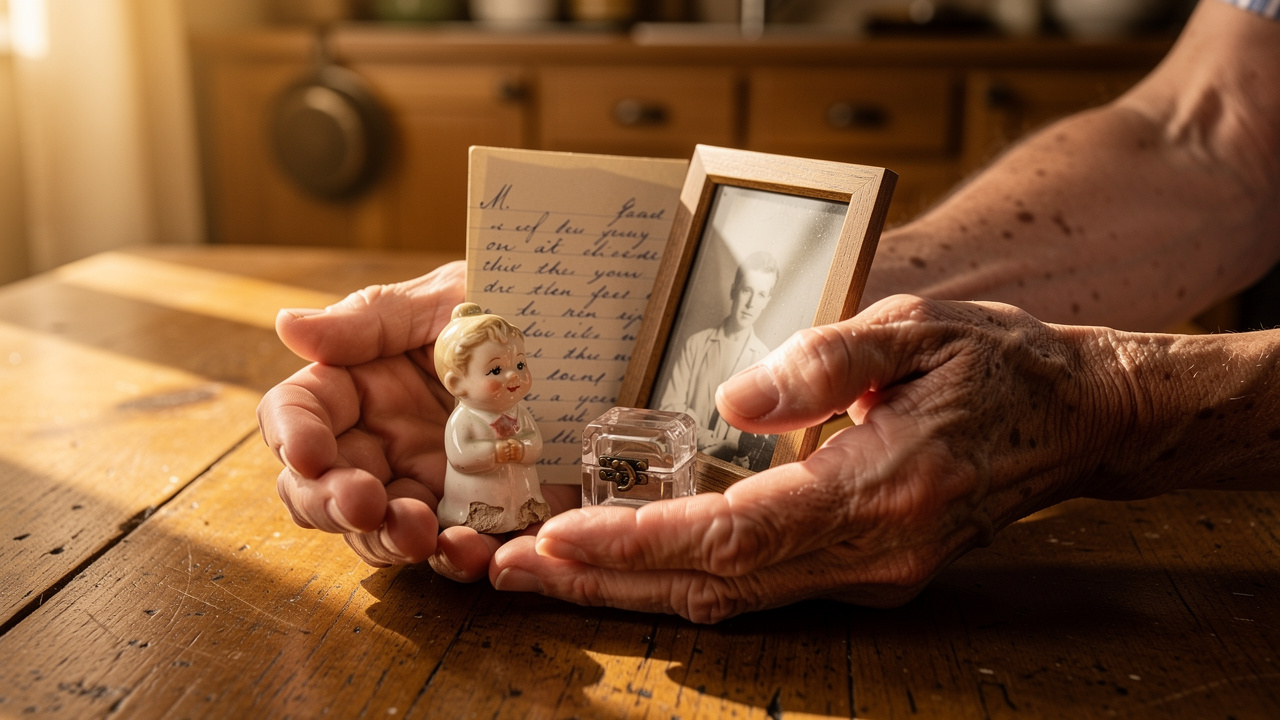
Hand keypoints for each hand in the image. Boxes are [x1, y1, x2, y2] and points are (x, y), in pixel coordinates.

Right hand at [257, 262, 576, 579]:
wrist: (585, 338)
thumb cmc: (508, 306)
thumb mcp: (448, 300)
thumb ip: (373, 319)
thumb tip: (288, 325)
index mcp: (359, 385)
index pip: (299, 414)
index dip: (293, 437)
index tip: (310, 455)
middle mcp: (382, 444)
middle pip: (322, 490)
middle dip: (332, 506)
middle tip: (364, 507)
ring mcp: (428, 485)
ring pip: (381, 532)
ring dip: (390, 541)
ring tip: (422, 535)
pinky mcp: (482, 514)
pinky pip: (459, 549)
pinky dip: (460, 558)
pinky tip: (476, 552)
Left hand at [489, 295, 1130, 621]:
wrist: (1080, 419)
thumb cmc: (999, 363)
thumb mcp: (917, 329)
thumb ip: (824, 361)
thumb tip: (729, 401)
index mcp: (881, 488)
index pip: (733, 532)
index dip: (636, 543)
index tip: (552, 539)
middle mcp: (872, 552)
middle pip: (715, 585)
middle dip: (606, 584)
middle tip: (509, 568)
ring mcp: (871, 574)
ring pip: (731, 599)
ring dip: (633, 590)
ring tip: (543, 571)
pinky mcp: (866, 572)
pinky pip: (759, 588)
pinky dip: (683, 578)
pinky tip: (628, 561)